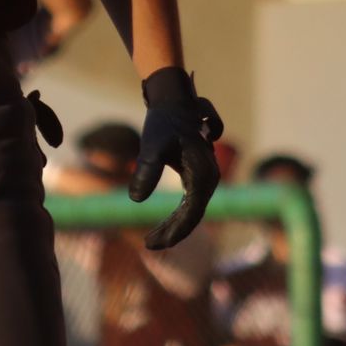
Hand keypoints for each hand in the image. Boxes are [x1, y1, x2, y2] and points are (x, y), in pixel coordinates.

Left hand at [127, 67, 223, 249]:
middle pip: (192, 216)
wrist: (173, 100)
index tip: (152, 245)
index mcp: (204, 176)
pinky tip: (162, 225)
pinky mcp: (197, 174)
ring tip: (151, 239)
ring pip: (191, 210)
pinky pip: (189, 201)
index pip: (190, 215)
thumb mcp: (152, 144)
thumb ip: (146, 170)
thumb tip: (136, 200)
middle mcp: (210, 179)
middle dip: (172, 232)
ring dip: (174, 226)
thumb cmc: (163, 121)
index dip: (173, 232)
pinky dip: (177, 215)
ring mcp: (206, 177)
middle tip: (149, 245)